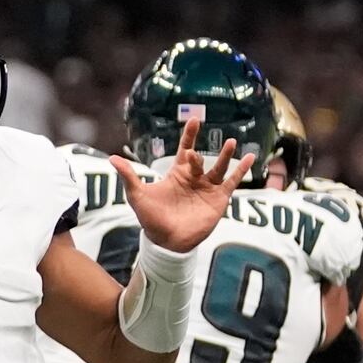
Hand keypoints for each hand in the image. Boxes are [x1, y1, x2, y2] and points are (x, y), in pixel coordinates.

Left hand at [111, 120, 253, 251]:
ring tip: (232, 142)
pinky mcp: (218, 200)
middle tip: (192, 155)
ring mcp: (208, 189)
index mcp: (177, 174)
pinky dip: (242, 170)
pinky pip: (232, 182)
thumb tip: (112, 158)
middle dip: (199, 155)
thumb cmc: (152, 219)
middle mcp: (194, 179)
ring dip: (226, 155)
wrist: (167, 242)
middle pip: (201, 159)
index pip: (185, 149)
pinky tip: (250, 158)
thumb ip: (129, 176)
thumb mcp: (138, 195)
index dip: (189, 135)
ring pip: (219, 167)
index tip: (194, 119)